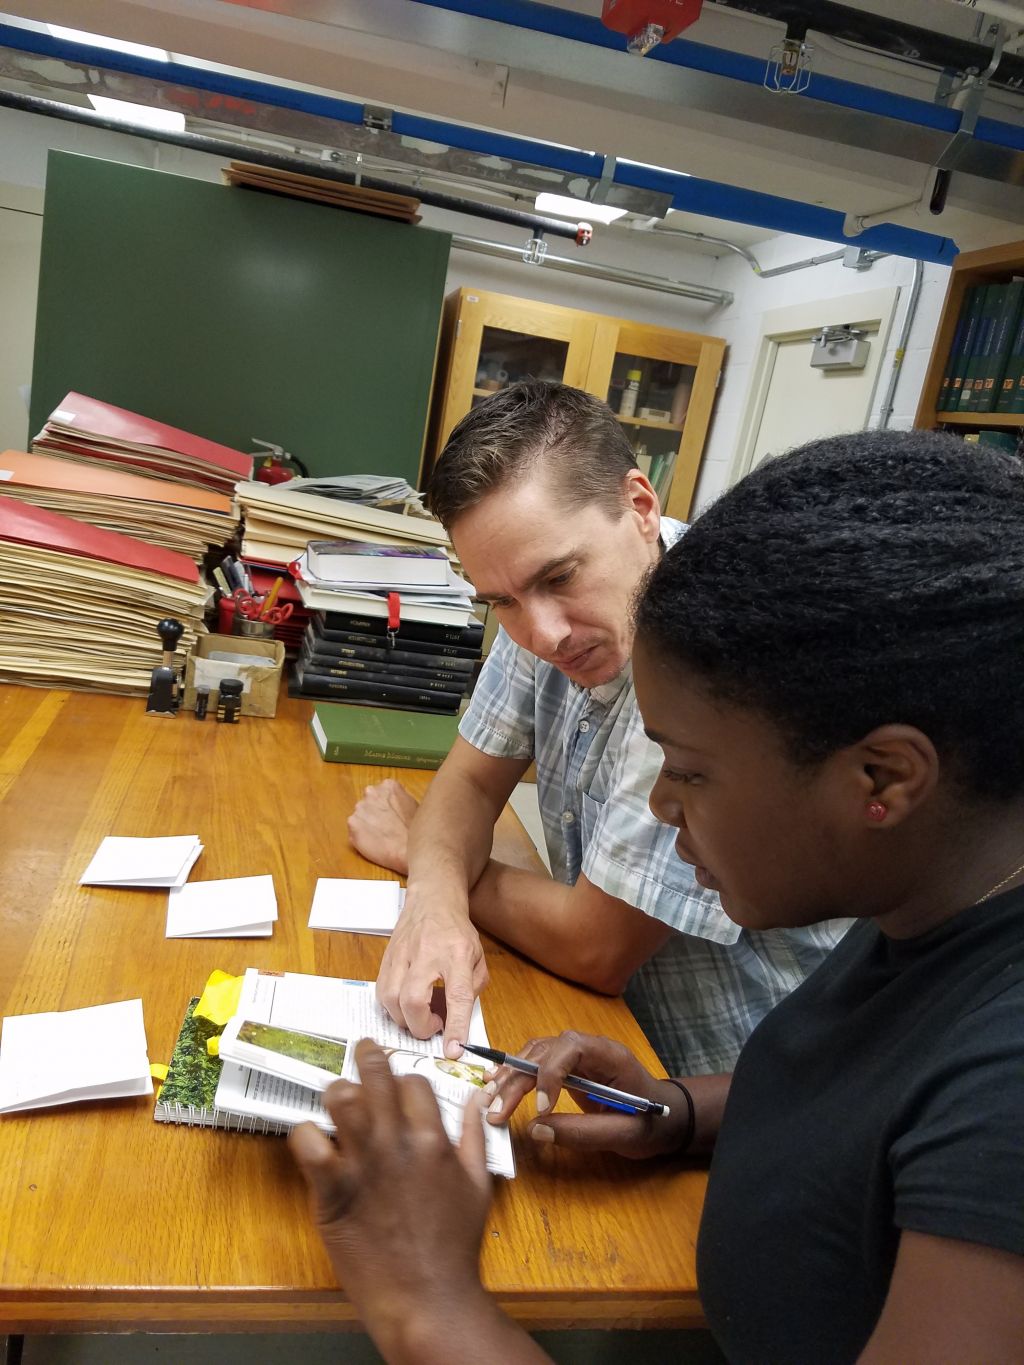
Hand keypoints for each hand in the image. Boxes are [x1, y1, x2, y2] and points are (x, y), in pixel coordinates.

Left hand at [289, 1039, 493, 1354]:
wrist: (426, 1296)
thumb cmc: (455, 1245)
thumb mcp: (478, 1185)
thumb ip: (474, 1138)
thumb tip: (474, 1101)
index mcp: (434, 1139)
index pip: (414, 1083)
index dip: (404, 1082)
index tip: (397, 1089)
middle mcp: (397, 1142)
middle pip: (376, 1075)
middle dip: (367, 1056)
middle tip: (361, 1050)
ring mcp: (363, 1163)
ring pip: (340, 1100)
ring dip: (337, 1092)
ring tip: (336, 1097)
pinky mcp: (332, 1190)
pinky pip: (307, 1143)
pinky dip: (305, 1135)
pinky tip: (312, 1142)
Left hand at [347, 780, 418, 874]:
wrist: (408, 850)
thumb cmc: (415, 831)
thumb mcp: (413, 805)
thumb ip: (399, 798)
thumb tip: (394, 801)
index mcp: (388, 786)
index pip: (381, 791)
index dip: (386, 805)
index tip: (390, 814)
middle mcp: (372, 792)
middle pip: (369, 801)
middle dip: (374, 812)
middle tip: (385, 825)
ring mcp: (360, 807)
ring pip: (360, 815)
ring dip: (367, 823)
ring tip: (380, 835)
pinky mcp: (353, 823)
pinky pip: (354, 828)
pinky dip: (361, 835)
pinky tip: (373, 841)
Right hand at [377, 888, 488, 1056]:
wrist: (432, 900)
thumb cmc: (457, 932)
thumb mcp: (478, 959)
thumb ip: (471, 991)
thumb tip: (455, 1024)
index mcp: (458, 953)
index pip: (457, 995)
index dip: (455, 1027)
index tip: (453, 1051)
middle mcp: (427, 953)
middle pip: (412, 999)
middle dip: (420, 1026)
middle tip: (433, 1027)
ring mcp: (402, 954)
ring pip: (391, 998)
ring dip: (405, 1019)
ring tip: (420, 1015)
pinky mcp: (386, 958)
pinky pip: (381, 993)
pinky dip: (392, 1008)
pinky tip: (406, 1005)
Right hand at [485, 1031, 688, 1159]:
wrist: (664, 1118)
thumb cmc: (650, 1124)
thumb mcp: (624, 1135)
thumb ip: (583, 1133)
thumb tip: (536, 1129)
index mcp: (610, 1056)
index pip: (571, 1048)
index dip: (549, 1073)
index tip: (540, 1109)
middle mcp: (590, 1048)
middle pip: (546, 1051)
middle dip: (518, 1078)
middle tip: (496, 1110)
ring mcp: (578, 1056)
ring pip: (536, 1053)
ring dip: (510, 1076)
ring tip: (488, 1099)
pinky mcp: (568, 1068)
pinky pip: (537, 1063)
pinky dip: (516, 1074)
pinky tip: (497, 1085)